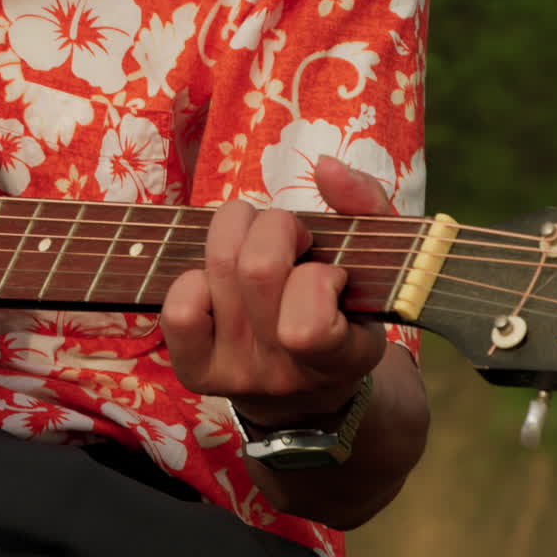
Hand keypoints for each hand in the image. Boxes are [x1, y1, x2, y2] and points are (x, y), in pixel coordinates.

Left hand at [160, 155, 392, 428]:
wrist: (309, 389)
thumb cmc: (346, 306)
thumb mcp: (378, 260)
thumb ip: (366, 205)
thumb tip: (325, 167)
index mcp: (342, 358)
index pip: (307, 327)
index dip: (318, 277)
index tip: (331, 272)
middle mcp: (284, 374)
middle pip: (256, 270)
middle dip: (276, 227)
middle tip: (291, 236)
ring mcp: (235, 375)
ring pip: (217, 271)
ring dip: (235, 232)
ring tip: (255, 242)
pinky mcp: (196, 372)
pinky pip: (178, 309)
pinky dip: (193, 277)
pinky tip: (217, 279)